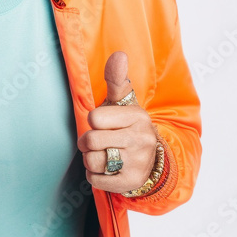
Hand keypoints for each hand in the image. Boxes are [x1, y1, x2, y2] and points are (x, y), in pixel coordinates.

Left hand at [78, 51, 157, 192]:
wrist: (150, 159)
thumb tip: (118, 54)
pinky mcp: (130, 182)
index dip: (94, 121)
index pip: (94, 118)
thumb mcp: (123, 103)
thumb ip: (116, 80)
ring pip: (91, 161)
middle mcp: (140, 139)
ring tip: (103, 154)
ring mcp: (137, 162)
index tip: (102, 123)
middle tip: (96, 141)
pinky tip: (106, 169)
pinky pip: (95, 180)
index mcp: (137, 116)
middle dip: (86, 142)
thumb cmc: (126, 126)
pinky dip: (94, 175)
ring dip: (90, 159)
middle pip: (90, 141)